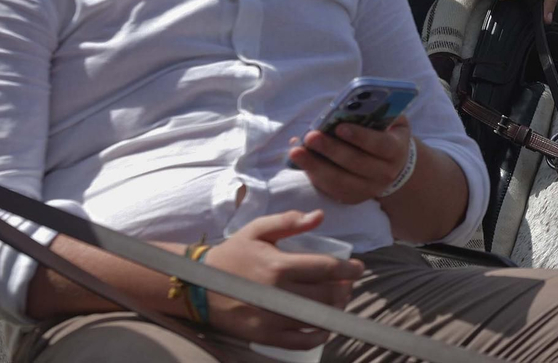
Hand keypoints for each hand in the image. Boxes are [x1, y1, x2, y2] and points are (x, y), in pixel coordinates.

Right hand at [199, 210, 361, 351]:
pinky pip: (301, 341)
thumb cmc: (232, 254)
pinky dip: (318, 334)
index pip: (327, 268)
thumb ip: (289, 221)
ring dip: (335, 309)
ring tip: (338, 300)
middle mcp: (278, 293)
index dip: (349, 269)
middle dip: (344, 288)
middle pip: (327, 294)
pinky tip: (323, 325)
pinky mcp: (265, 336)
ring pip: (318, 317)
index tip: (359, 268)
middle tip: (348, 283)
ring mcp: (272, 318)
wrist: (198, 286)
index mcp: (279, 265)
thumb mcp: (257, 230)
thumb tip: (319, 216)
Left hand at [288, 116, 411, 205]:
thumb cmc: (385, 133)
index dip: (360, 136)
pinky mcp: (352, 198)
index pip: (379, 144)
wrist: (392, 164)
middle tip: (310, 137)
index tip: (339, 127)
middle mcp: (385, 173)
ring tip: (296, 151)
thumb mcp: (388, 119)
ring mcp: (368, 189)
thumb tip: (347, 106)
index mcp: (396, 150)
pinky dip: (314, 176)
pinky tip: (300, 163)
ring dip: (315, 166)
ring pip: (339, 181)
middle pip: (355, 163)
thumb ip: (375, 111)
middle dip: (330, 149)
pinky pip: (330, 190)